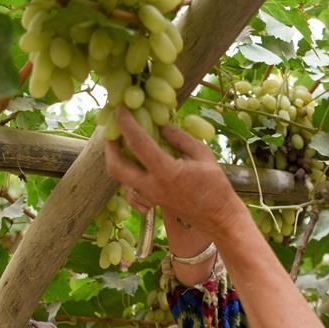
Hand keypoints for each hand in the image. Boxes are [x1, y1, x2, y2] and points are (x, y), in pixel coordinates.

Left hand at [105, 107, 242, 234]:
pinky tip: (134, 166)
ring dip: (115, 159)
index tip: (120, 108)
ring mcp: (150, 197)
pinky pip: (129, 191)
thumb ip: (179, 138)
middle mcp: (152, 186)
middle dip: (109, 146)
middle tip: (111, 130)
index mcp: (166, 171)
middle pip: (116, 166)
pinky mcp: (152, 203)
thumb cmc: (216, 186)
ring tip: (120, 143)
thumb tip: (160, 124)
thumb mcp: (203, 155)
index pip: (138, 143)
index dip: (126, 123)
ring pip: (119, 179)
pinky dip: (126, 177)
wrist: (219, 219)